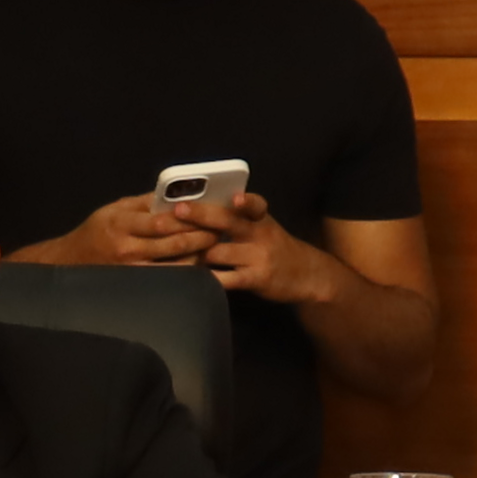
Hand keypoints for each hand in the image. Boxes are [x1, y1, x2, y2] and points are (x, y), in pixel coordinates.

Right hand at [17, 193, 230, 269]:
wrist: (71, 262)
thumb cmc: (98, 230)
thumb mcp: (116, 208)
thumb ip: (147, 202)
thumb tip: (181, 193)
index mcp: (122, 223)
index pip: (163, 221)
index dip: (192, 217)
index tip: (213, 211)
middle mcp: (128, 248)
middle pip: (175, 243)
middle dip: (204, 235)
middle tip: (224, 228)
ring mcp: (134, 270)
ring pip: (178, 265)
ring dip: (201, 255)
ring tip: (216, 244)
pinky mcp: (139, 285)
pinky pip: (171, 279)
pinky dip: (190, 272)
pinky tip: (203, 264)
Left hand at [192, 192, 342, 308]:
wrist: (307, 275)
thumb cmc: (275, 247)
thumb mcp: (263, 227)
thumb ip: (237, 218)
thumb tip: (195, 208)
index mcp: (261, 219)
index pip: (256, 205)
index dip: (246, 202)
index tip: (234, 198)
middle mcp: (261, 234)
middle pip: (229, 222)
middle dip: (201, 215)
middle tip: (178, 210)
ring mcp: (258, 257)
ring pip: (218, 251)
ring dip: (192, 251)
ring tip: (169, 249)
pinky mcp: (255, 279)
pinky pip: (225, 278)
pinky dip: (204, 277)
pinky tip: (187, 276)